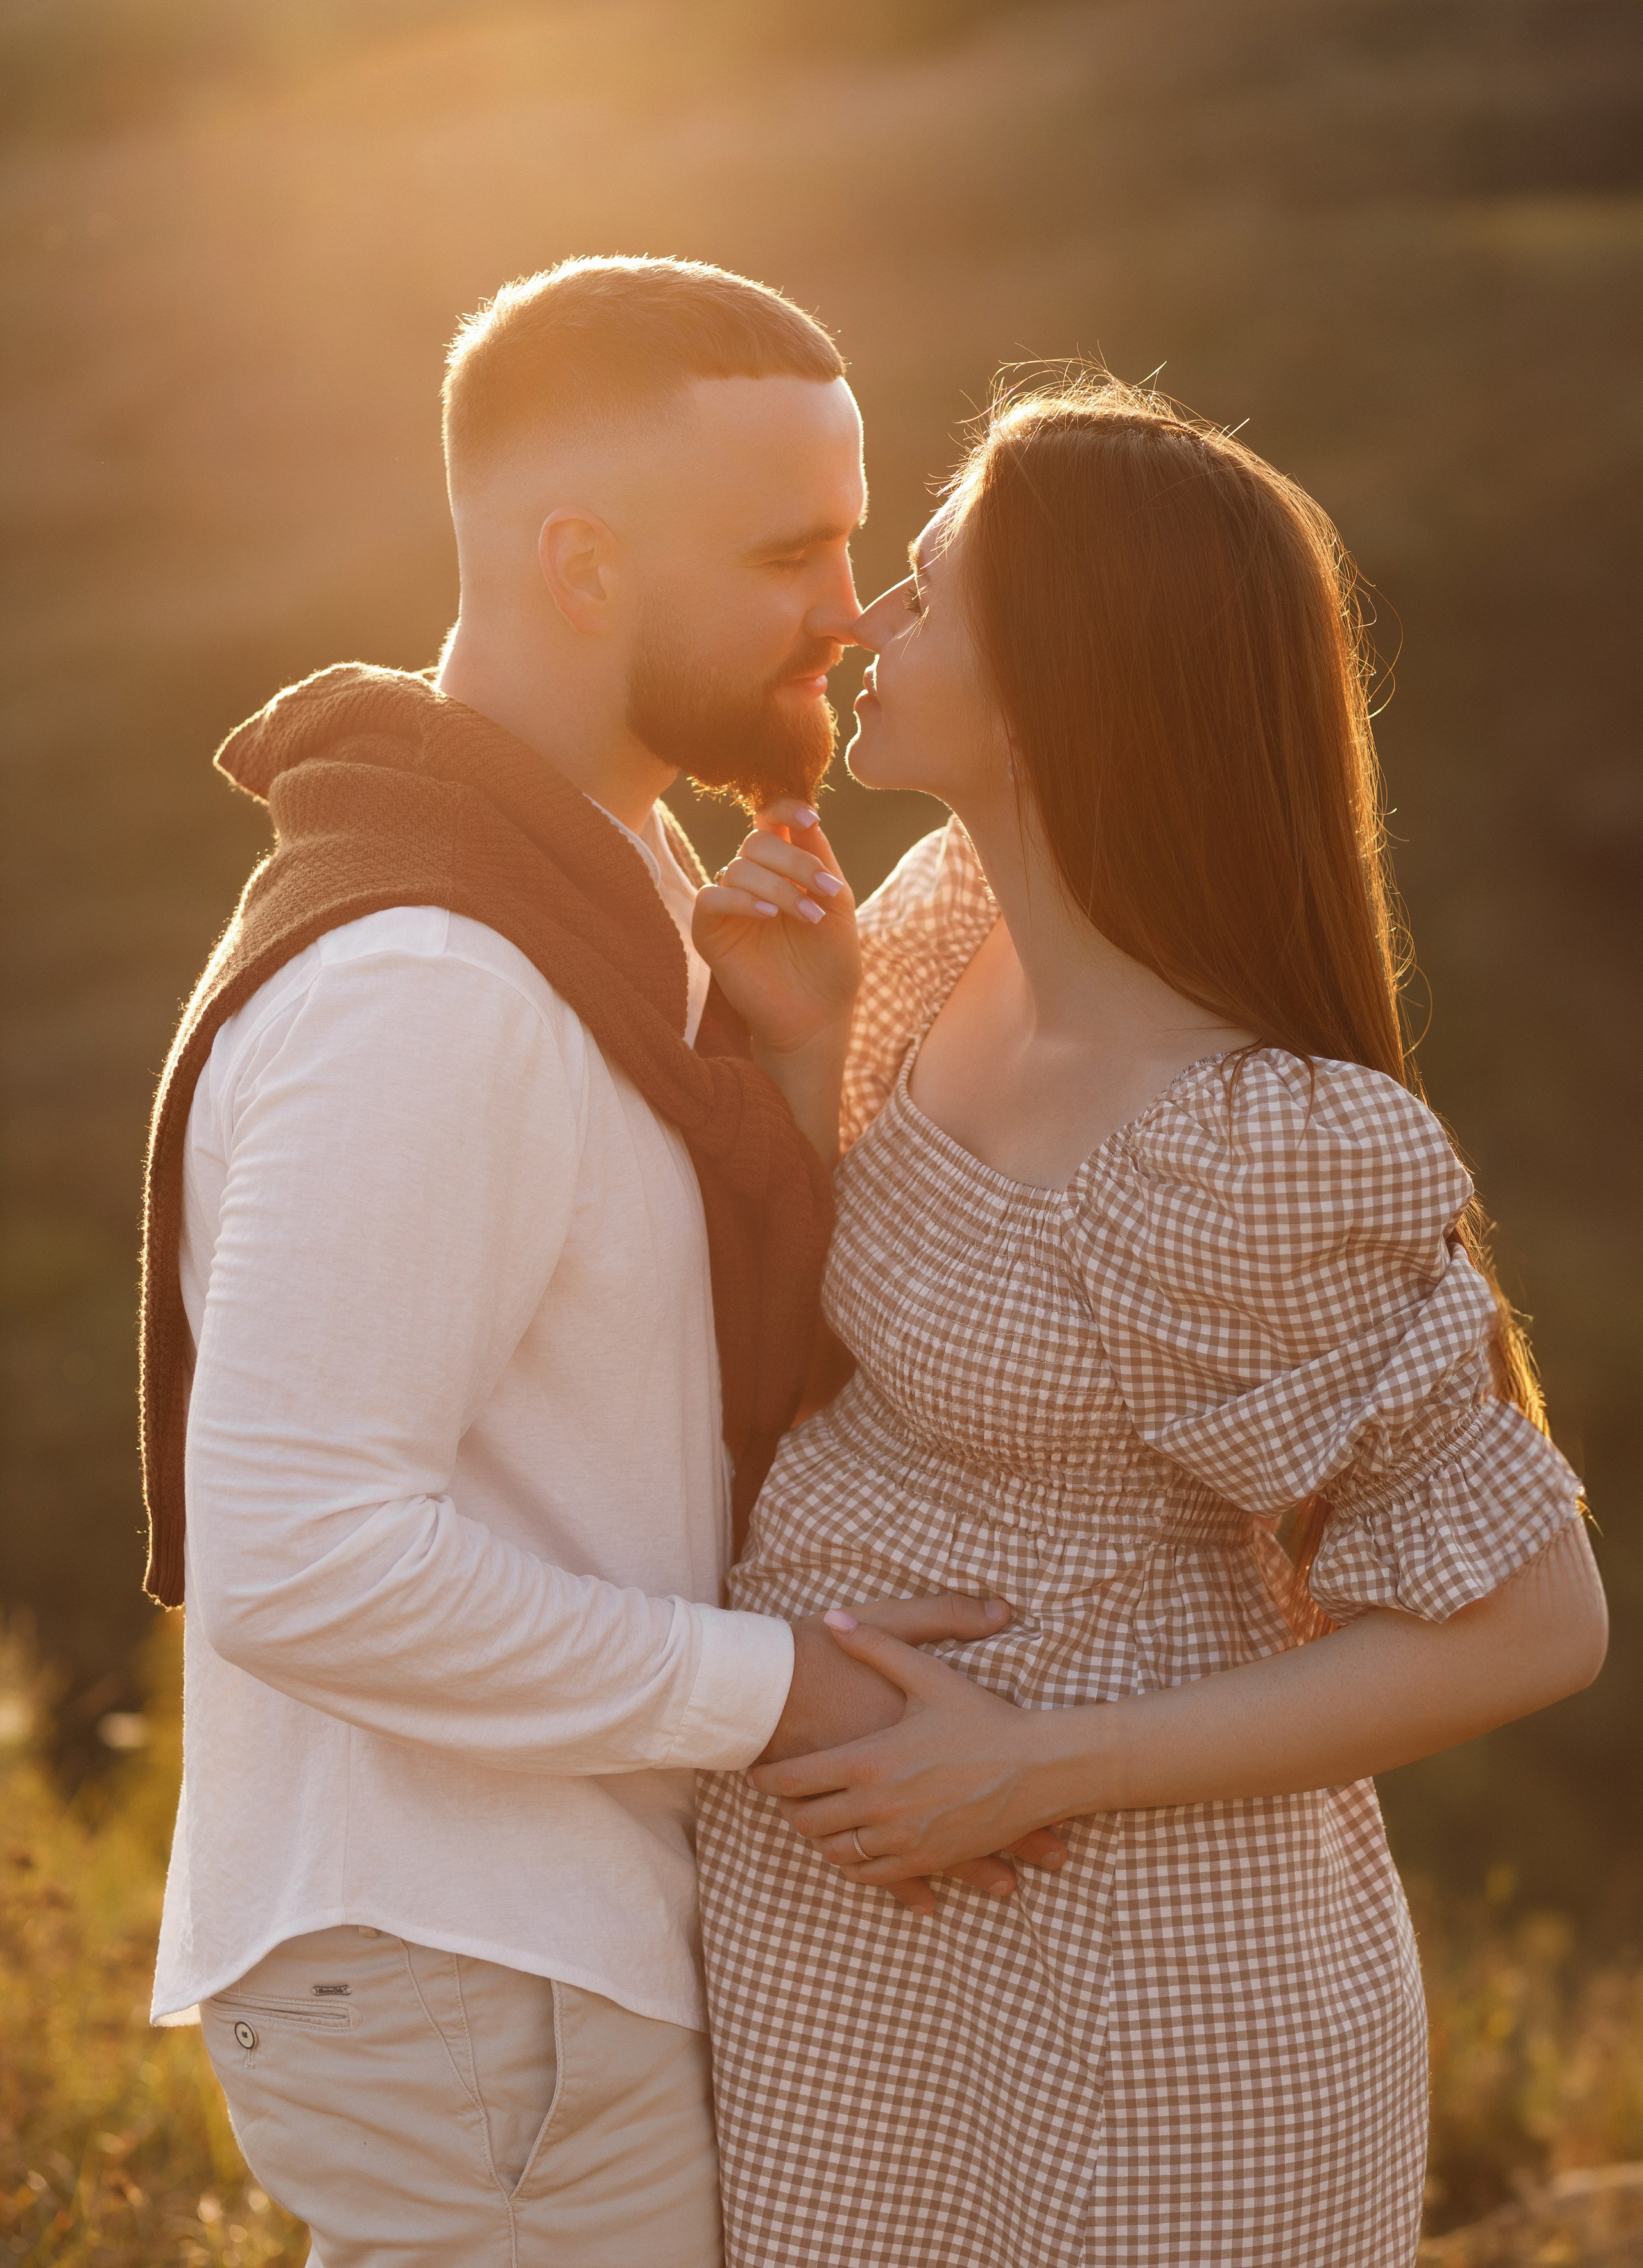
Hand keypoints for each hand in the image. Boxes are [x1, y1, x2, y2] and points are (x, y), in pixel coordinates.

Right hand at [692, 799, 860, 1057]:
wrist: (818, 1017)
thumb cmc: (831, 962)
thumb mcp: (837, 902)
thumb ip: (820, 858)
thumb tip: (808, 812)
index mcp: (782, 867)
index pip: (771, 819)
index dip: (785, 807)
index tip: (810, 816)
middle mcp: (752, 880)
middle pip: (757, 841)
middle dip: (794, 860)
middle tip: (826, 892)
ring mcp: (728, 905)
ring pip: (738, 869)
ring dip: (779, 888)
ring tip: (810, 917)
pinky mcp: (709, 932)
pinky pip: (711, 898)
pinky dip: (740, 901)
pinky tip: (769, 916)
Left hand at [749, 1611, 1079, 1888]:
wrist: (1040, 1767)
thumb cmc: (984, 1717)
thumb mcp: (928, 1675)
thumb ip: (874, 1644)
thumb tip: (832, 1618)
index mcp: (870, 1761)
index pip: (795, 1779)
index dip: (768, 1777)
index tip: (758, 1771)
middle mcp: (879, 1807)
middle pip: (808, 1821)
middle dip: (792, 1809)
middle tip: (788, 1797)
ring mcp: (902, 1840)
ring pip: (835, 1852)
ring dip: (822, 1838)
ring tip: (818, 1820)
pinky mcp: (926, 1862)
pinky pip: (871, 1876)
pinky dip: (855, 1865)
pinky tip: (855, 1848)